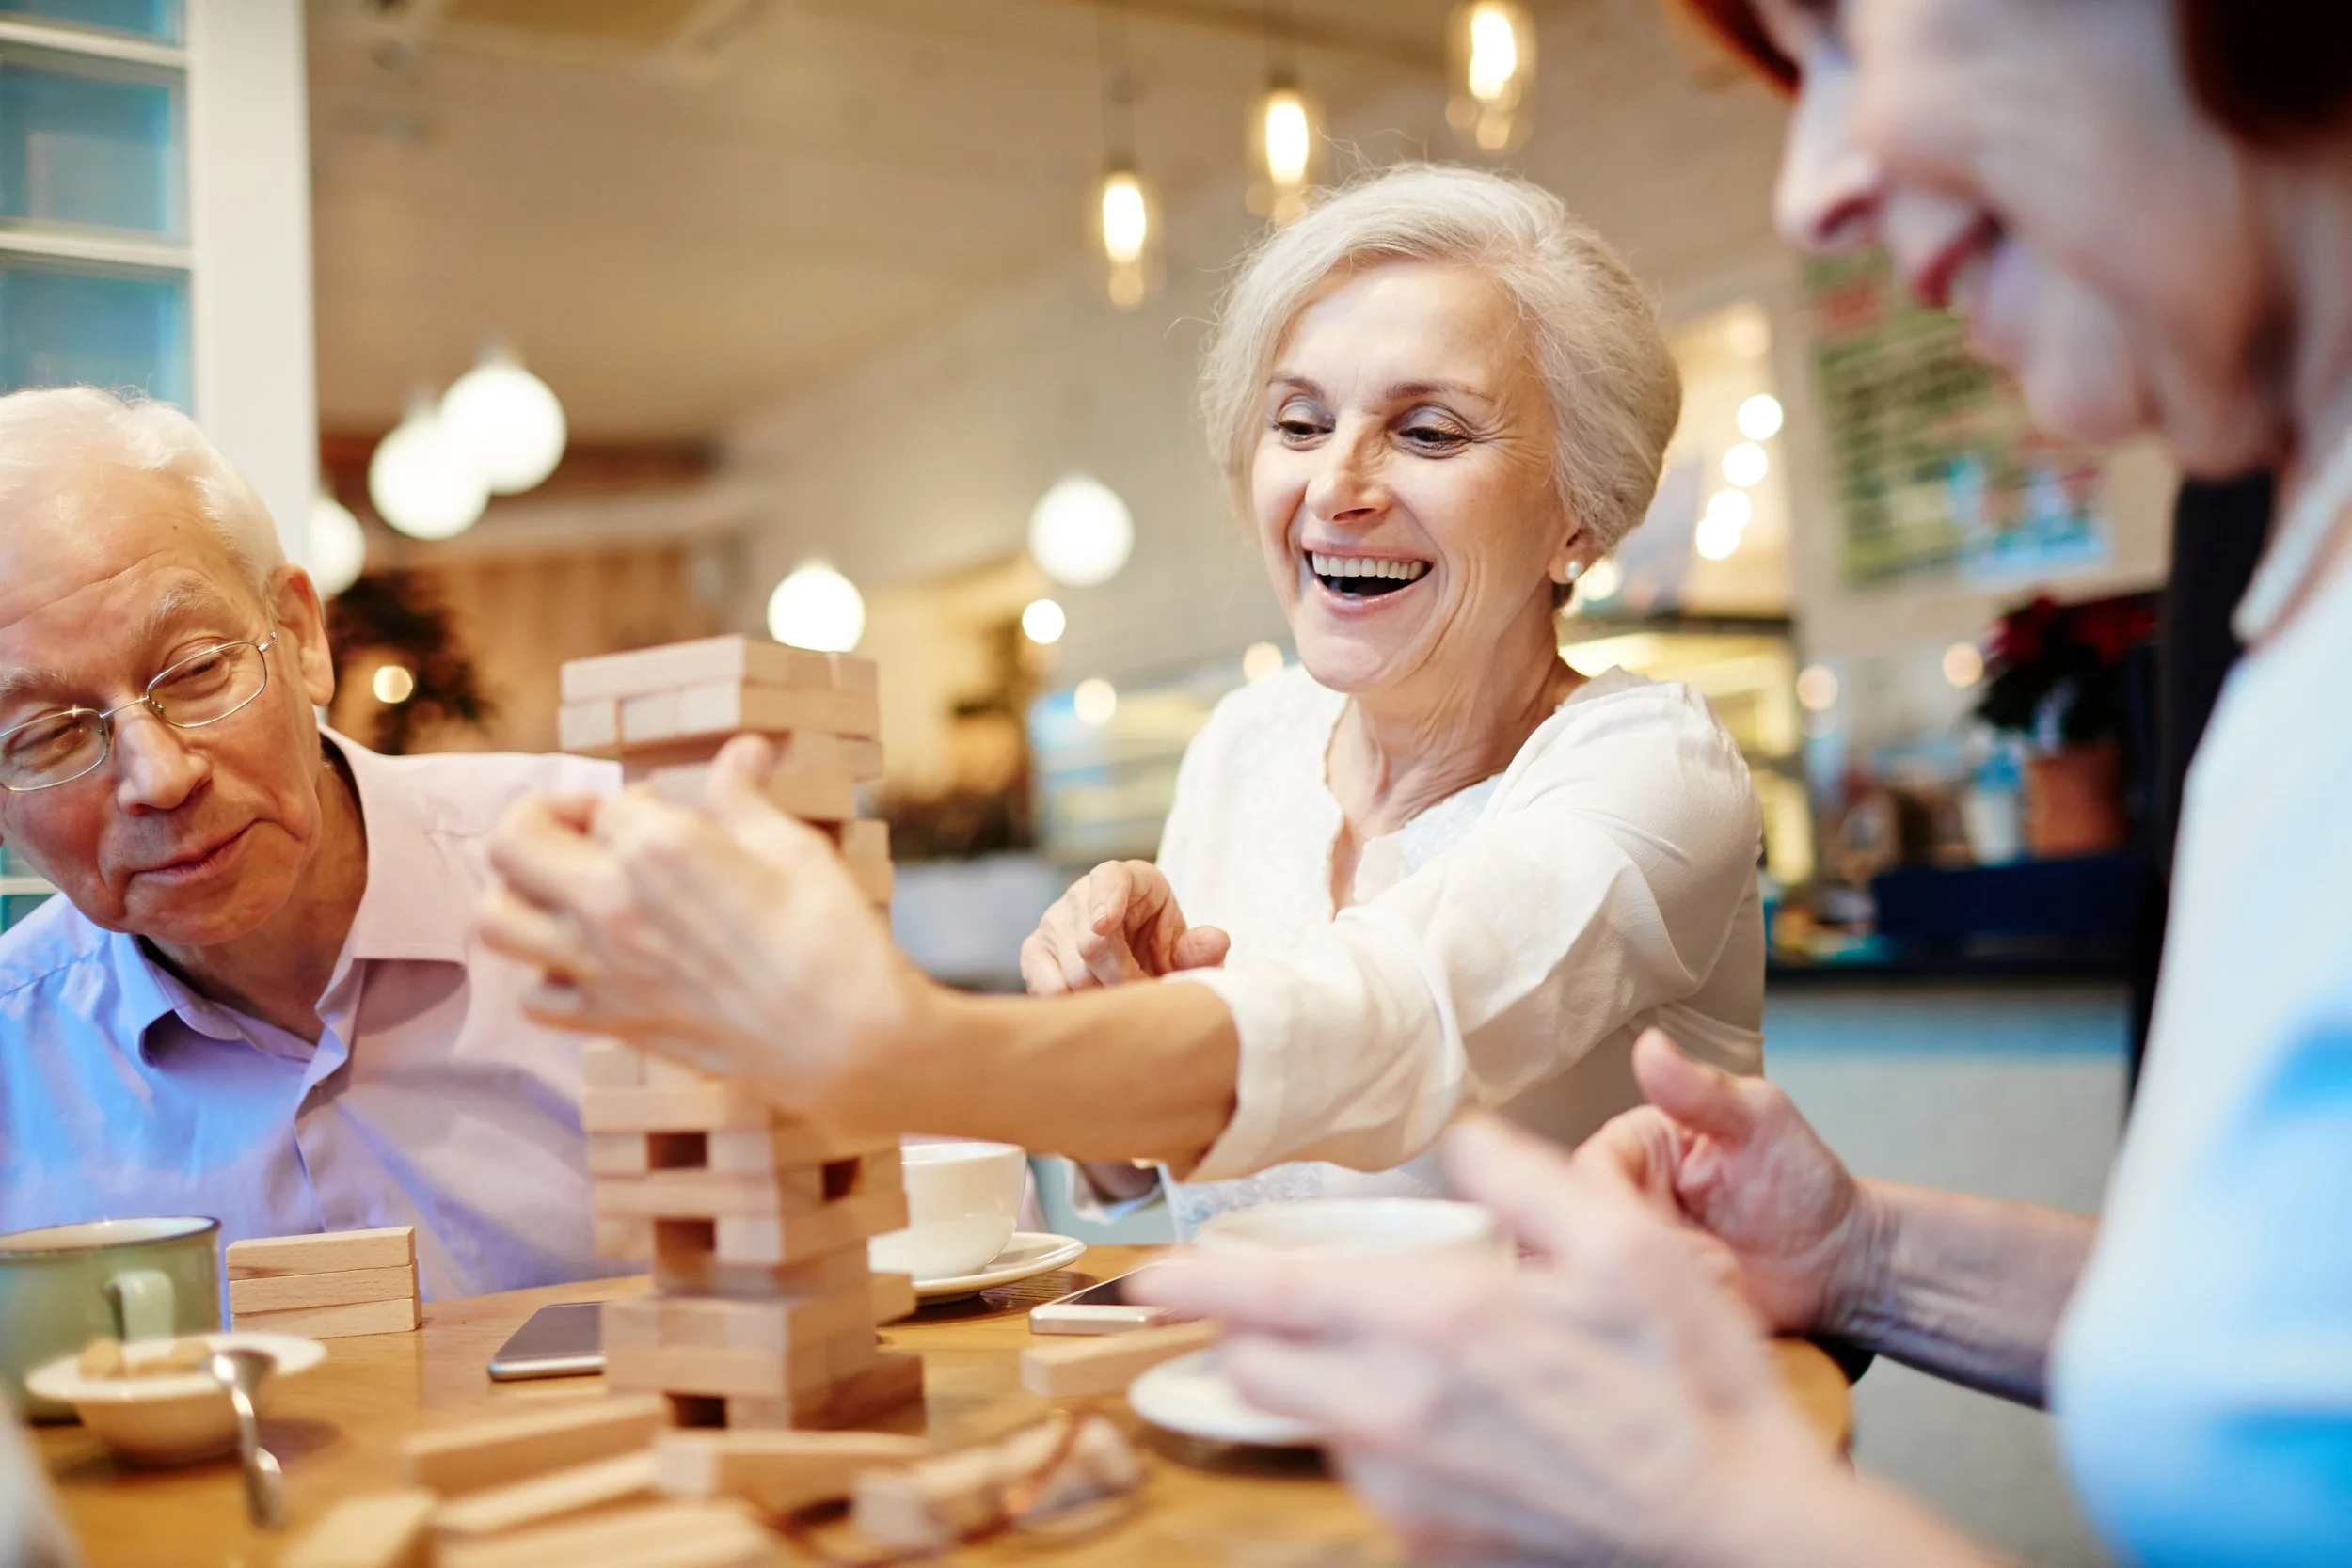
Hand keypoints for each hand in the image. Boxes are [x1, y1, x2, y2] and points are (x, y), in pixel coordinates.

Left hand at [476, 735, 926, 1123]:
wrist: (843, 1040)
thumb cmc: (830, 938)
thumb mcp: (794, 847)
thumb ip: (744, 797)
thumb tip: (742, 752)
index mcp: (658, 848)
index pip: (612, 802)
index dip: (643, 802)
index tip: (673, 814)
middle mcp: (610, 906)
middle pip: (514, 842)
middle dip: (544, 820)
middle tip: (590, 829)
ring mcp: (601, 969)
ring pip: (495, 920)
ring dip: (520, 894)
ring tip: (568, 890)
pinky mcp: (611, 1021)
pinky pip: (534, 995)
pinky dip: (547, 973)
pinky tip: (591, 959)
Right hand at [1018, 860, 1228, 995]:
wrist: (1131, 957)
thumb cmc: (1161, 948)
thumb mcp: (1185, 947)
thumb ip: (1201, 949)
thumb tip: (1217, 942)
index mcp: (1124, 877)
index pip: (1109, 880)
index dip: (1107, 900)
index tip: (1105, 926)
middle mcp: (1080, 893)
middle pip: (1093, 946)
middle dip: (1125, 981)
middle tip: (1148, 999)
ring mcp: (1052, 921)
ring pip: (1073, 972)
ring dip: (1104, 998)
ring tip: (1127, 1002)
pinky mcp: (1033, 951)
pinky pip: (1046, 986)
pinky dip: (1074, 1006)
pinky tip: (1094, 1007)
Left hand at [1135, 1116, 1843, 1566]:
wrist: (1735, 1526)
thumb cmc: (1690, 1384)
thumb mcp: (1622, 1241)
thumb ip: (1520, 1175)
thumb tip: (1461, 1141)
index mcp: (1437, 1326)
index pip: (1269, 1297)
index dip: (1192, 1282)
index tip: (1146, 1274)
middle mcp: (1401, 1414)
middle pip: (1257, 1369)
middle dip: (1247, 1332)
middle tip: (1274, 1301)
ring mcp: (1412, 1491)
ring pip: (1311, 1424)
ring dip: (1324, 1384)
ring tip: (1407, 1357)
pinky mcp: (1435, 1541)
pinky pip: (1369, 1478)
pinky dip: (1381, 1440)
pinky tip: (1455, 1420)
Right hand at [1573, 1029, 1877, 1338]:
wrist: (1840, 1264)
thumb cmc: (1802, 1181)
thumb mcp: (1761, 1121)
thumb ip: (1702, 1090)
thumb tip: (1649, 1044)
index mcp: (1629, 1149)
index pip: (1584, 1172)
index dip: (1612, 1202)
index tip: (1659, 1230)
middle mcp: (1615, 1204)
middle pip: (1576, 1232)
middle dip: (1640, 1255)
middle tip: (1713, 1267)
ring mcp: (1626, 1261)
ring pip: (1588, 1283)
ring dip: (1651, 1292)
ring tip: (1724, 1287)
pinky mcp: (1644, 1311)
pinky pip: (1617, 1327)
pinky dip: (1654, 1328)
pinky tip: (1709, 1317)